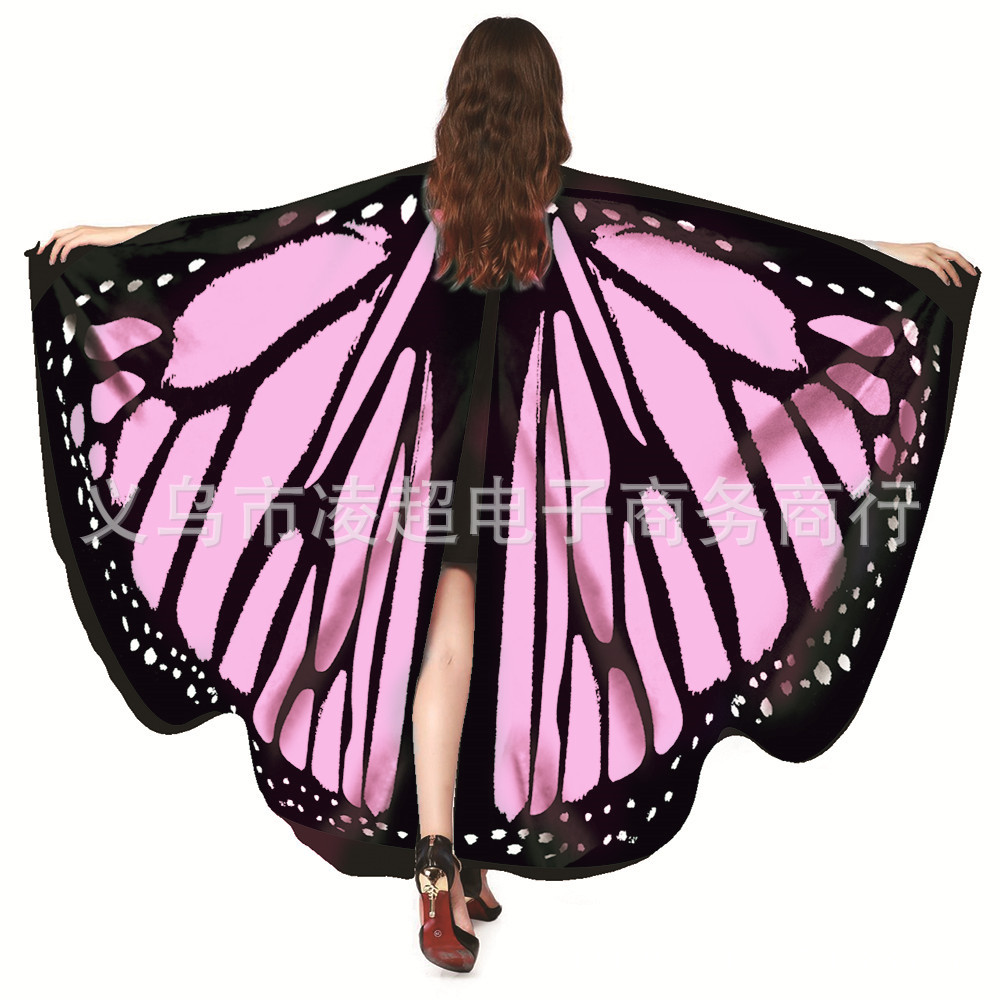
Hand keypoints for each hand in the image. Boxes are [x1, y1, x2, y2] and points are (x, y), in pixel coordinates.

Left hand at [35, 224, 155, 264]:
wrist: (126, 236)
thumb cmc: (116, 242)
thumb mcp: (98, 246)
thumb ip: (88, 249)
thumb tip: (80, 259)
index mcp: (81, 230)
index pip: (60, 234)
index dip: (50, 243)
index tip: (45, 252)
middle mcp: (78, 229)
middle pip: (56, 235)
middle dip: (46, 245)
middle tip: (41, 256)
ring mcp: (82, 231)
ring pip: (60, 240)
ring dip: (53, 251)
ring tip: (52, 262)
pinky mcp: (86, 236)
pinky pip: (69, 244)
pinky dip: (63, 252)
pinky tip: (62, 259)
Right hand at [868, 241, 976, 287]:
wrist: (882, 252)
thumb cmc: (894, 258)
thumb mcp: (913, 259)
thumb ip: (924, 264)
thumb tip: (933, 276)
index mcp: (930, 247)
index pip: (951, 254)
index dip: (962, 261)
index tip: (968, 269)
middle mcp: (931, 247)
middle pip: (955, 255)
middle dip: (966, 265)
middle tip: (972, 274)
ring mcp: (927, 252)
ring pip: (948, 263)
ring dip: (955, 274)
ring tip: (958, 284)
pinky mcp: (921, 258)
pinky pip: (938, 268)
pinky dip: (944, 276)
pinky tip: (946, 282)